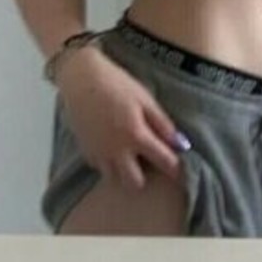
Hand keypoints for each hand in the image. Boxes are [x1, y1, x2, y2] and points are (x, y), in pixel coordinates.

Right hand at [55, 47, 188, 191]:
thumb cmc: (116, 83)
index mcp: (136, 136)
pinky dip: (108, 162)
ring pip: (114, 179)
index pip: (163, 162)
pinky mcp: (85, 150)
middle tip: (148, 161)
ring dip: (124, 171)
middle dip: (145, 177)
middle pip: (135, 184)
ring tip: (128, 155)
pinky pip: (100, 167)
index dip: (175, 167)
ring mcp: (98, 153)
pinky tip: (111, 146)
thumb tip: (181, 144)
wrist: (80, 78)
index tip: (178, 167)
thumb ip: (162, 124)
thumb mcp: (144, 99)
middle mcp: (116, 151)